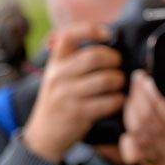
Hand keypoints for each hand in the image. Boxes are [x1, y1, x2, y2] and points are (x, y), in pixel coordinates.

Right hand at [21, 23, 124, 163]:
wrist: (44, 134)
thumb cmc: (62, 99)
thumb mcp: (61, 75)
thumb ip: (78, 59)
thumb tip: (111, 39)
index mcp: (56, 62)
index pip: (69, 36)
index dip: (90, 30)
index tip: (107, 34)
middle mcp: (59, 76)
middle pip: (95, 57)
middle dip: (114, 60)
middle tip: (117, 66)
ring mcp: (67, 95)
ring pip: (107, 80)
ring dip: (120, 81)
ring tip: (118, 85)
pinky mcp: (78, 113)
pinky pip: (110, 102)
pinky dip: (119, 100)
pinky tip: (117, 101)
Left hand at [118, 70, 164, 164]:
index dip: (154, 91)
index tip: (149, 77)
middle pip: (147, 114)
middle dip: (139, 93)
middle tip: (138, 78)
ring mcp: (159, 151)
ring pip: (137, 128)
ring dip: (131, 109)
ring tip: (132, 96)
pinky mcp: (151, 162)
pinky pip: (132, 150)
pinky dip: (128, 138)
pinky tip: (129, 126)